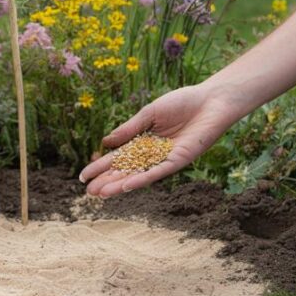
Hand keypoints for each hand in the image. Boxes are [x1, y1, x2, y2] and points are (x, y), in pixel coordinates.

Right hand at [79, 84, 243, 196]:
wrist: (211, 101)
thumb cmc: (181, 102)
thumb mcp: (149, 114)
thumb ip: (129, 129)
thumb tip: (105, 143)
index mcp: (142, 140)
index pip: (117, 157)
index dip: (100, 166)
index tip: (83, 176)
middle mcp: (152, 153)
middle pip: (125, 170)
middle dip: (107, 180)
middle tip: (88, 192)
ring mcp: (164, 159)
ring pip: (138, 175)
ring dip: (120, 185)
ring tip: (101, 194)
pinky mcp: (178, 161)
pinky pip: (157, 173)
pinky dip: (141, 179)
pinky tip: (126, 186)